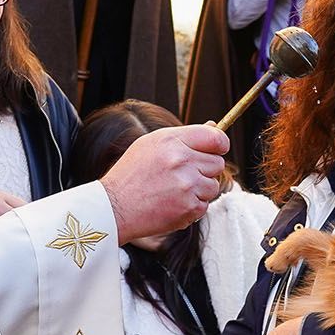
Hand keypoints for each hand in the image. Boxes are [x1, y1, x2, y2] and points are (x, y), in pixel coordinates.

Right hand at [101, 124, 228, 243]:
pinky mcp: (189, 207)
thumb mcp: (152, 144)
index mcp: (173, 141)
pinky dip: (192, 207)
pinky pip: (204, 206)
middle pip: (217, 163)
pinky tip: (172, 203)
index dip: (219, 144)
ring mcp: (187, 186)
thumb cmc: (131, 175)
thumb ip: (185, 137)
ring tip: (175, 191)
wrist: (115, 207)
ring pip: (213, 186)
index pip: (216, 137)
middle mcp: (182, 161)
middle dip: (205, 169)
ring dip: (200, 190)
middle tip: (183, 175)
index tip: (216, 150)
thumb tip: (214, 127)